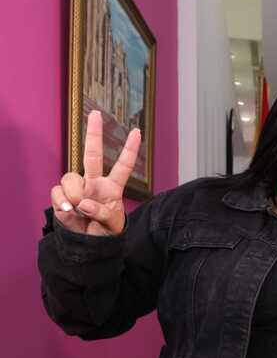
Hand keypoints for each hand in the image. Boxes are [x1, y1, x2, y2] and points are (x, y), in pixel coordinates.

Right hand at [50, 111, 140, 235]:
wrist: (87, 243)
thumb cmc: (104, 231)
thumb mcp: (112, 225)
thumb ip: (102, 214)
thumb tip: (84, 203)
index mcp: (113, 188)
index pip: (123, 166)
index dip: (130, 149)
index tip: (137, 131)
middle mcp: (94, 183)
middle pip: (92, 155)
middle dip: (93, 133)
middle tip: (96, 114)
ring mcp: (77, 187)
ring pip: (70, 178)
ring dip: (74, 195)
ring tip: (80, 210)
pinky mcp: (62, 195)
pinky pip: (58, 193)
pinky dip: (62, 203)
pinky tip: (69, 211)